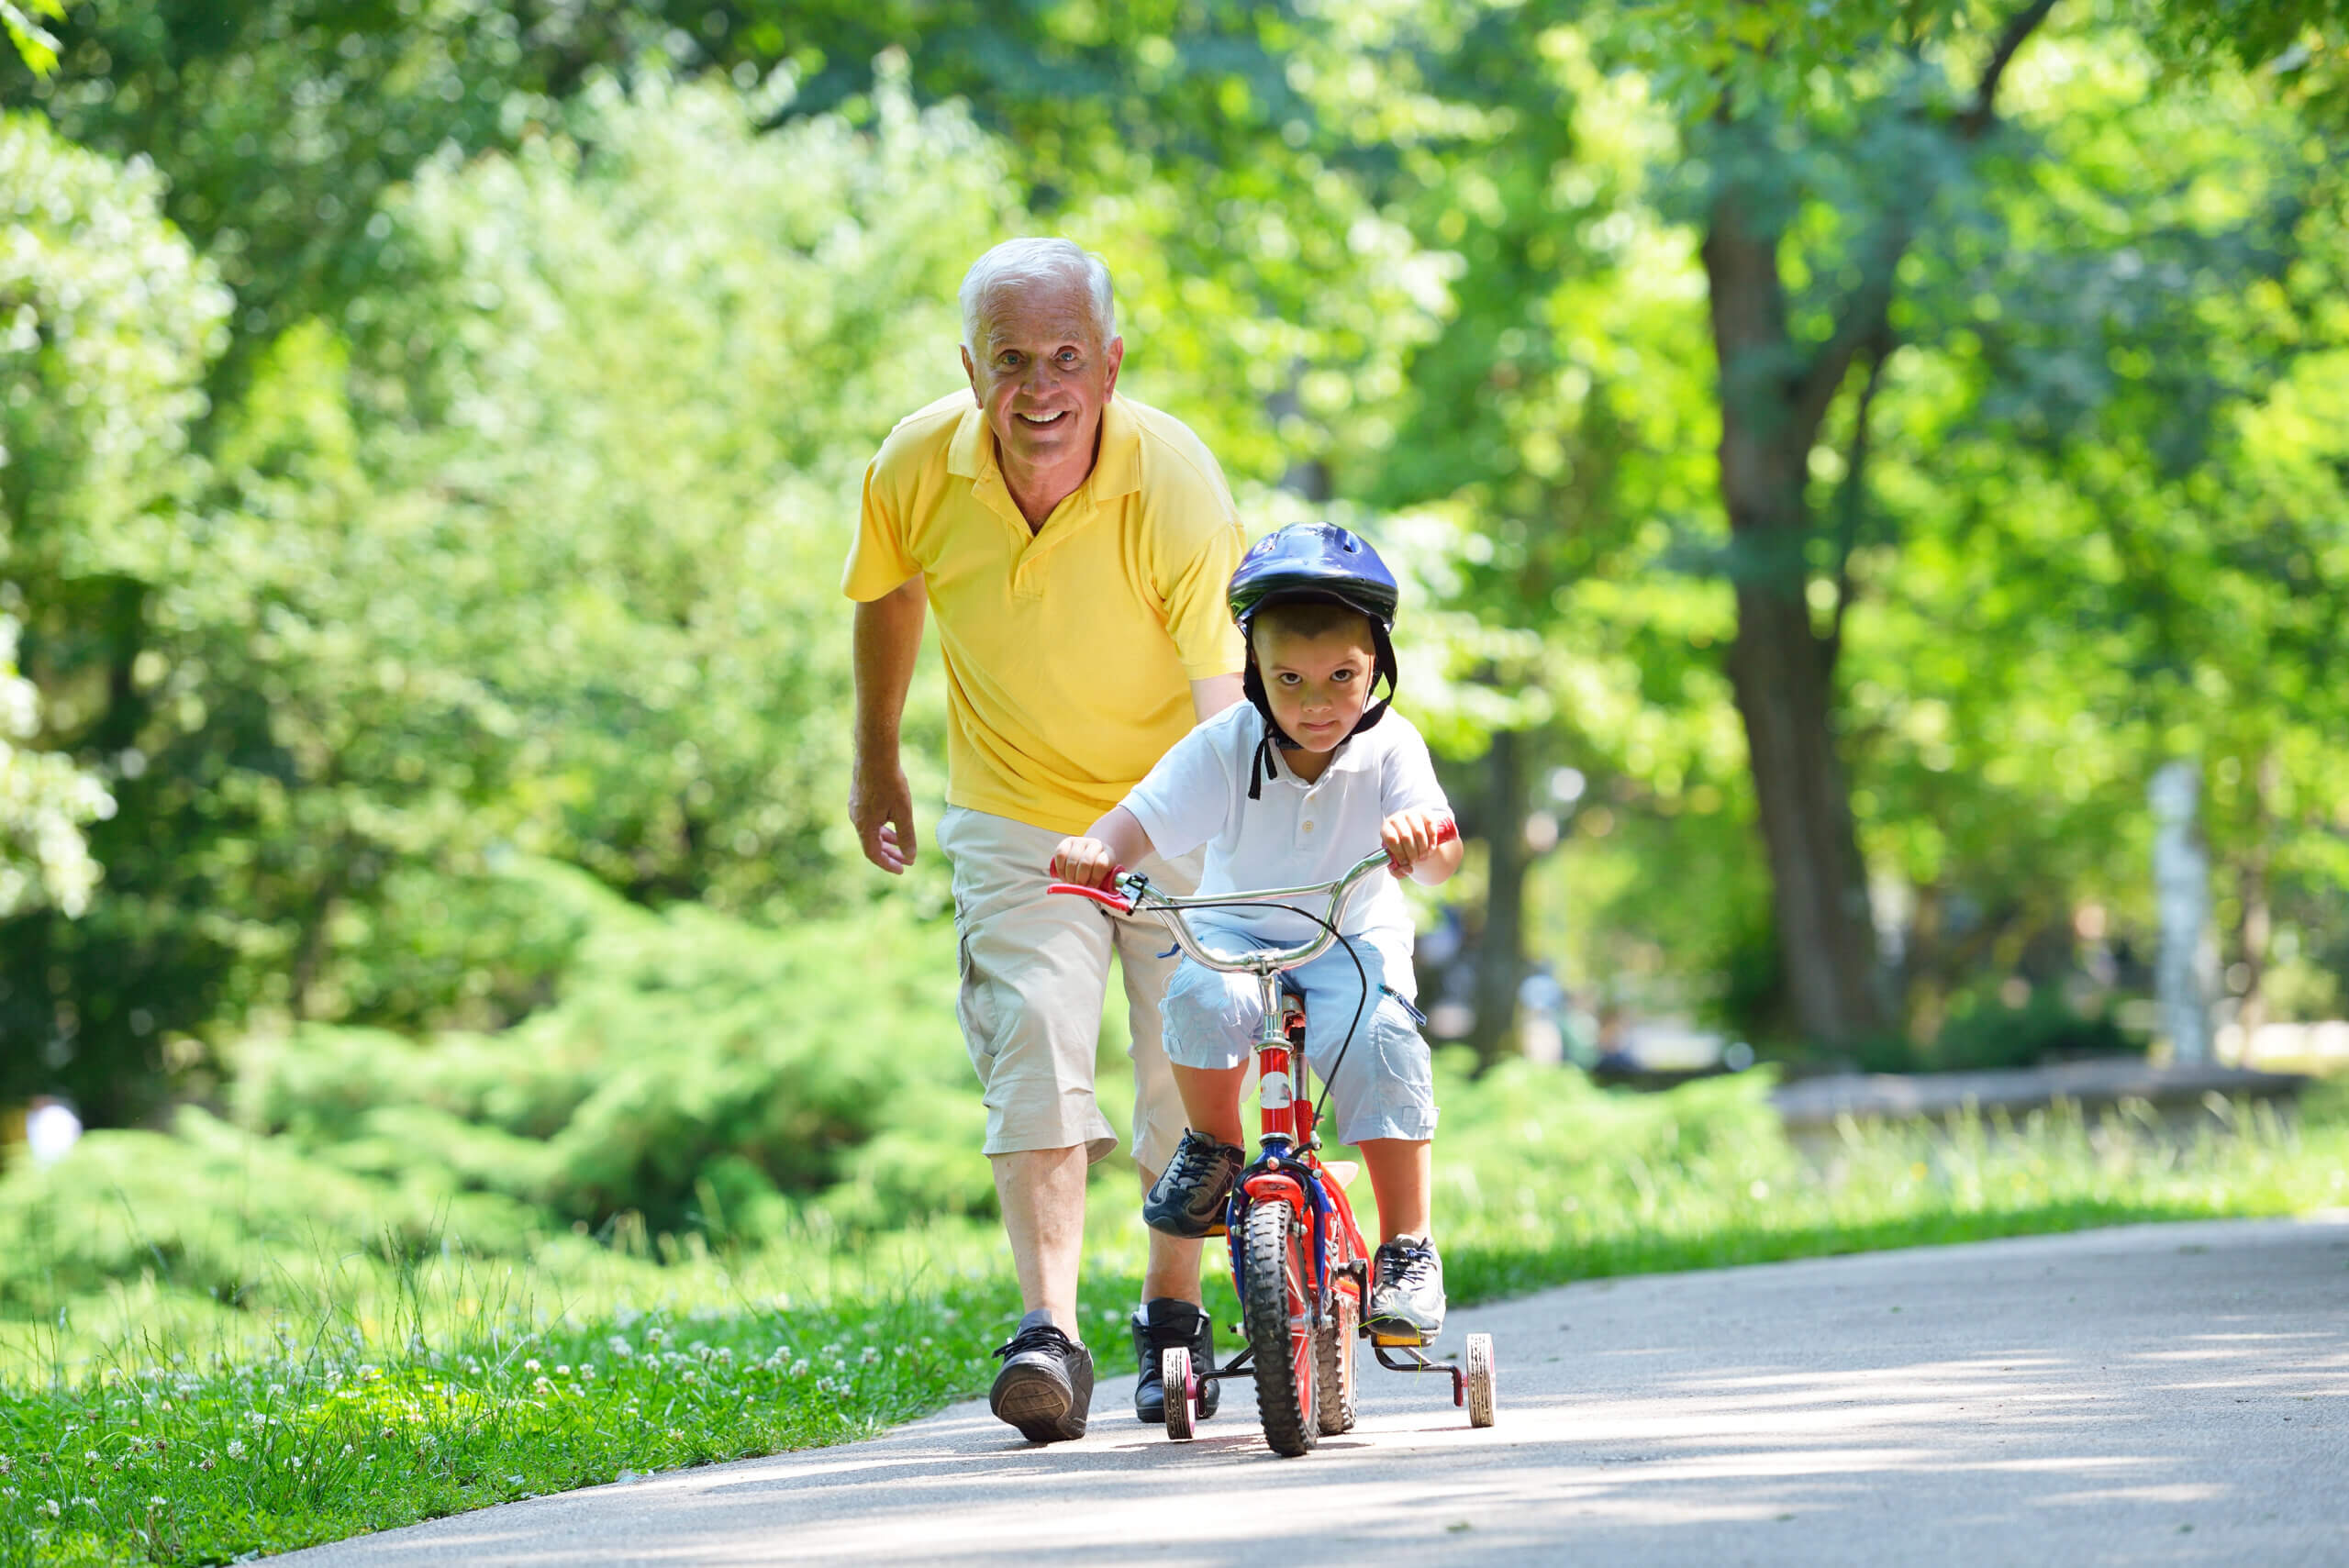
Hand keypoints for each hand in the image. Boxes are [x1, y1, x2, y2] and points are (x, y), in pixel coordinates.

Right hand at [850, 754, 916, 873]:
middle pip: (871, 844)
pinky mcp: (857, 798)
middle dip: (889, 854)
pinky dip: (881, 827)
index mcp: (864, 826)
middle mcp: (856, 819)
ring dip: (886, 840)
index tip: (902, 869)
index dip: (888, 864)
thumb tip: (910, 857)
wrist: (875, 754)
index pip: (873, 854)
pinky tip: (892, 822)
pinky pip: (868, 820)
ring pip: (870, 831)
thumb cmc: (890, 782)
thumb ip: (906, 836)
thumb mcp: (903, 812)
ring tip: (901, 843)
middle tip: (905, 860)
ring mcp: (855, 808)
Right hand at [1049, 836, 1120, 889]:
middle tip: (1079, 886)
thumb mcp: (1105, 880)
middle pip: (1086, 862)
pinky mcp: (1068, 841)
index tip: (1091, 887)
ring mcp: (1081, 841)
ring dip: (1070, 876)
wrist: (1091, 857)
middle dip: (1080, 879)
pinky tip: (1063, 875)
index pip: (1101, 864)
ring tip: (1071, 882)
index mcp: (1109, 854)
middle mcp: (1096, 844)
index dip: (1095, 878)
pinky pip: (1060, 854)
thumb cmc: (1098, 874)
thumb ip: (1102, 888)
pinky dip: (1060, 868)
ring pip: (1072, 860)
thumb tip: (1096, 896)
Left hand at [1382, 809, 1450, 877]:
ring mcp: (1411, 814)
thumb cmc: (1401, 846)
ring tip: (1423, 857)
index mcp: (1386, 828)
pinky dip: (1432, 840)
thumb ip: (1397, 870)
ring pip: (1419, 832)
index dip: (1399, 853)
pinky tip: (1431, 848)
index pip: (1391, 839)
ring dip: (1423, 849)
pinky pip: (1430, 825)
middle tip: (1415, 861)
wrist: (1411, 831)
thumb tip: (1407, 870)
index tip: (1404, 862)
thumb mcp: (1395, 858)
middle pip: (1406, 837)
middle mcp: (1397, 818)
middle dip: (1412, 854)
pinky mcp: (1424, 813)